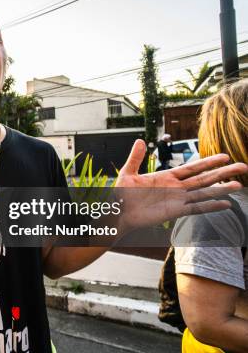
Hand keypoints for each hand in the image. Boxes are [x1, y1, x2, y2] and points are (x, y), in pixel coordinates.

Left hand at [115, 140, 247, 232]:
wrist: (118, 213)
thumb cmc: (121, 194)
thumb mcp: (128, 173)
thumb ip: (135, 157)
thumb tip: (140, 140)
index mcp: (166, 177)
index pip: (192, 167)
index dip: (208, 162)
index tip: (225, 156)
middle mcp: (176, 188)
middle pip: (204, 178)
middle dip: (222, 172)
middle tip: (243, 166)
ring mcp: (177, 200)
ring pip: (204, 193)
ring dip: (221, 189)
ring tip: (239, 184)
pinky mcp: (175, 212)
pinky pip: (196, 209)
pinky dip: (211, 206)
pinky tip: (225, 204)